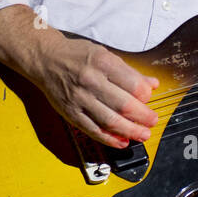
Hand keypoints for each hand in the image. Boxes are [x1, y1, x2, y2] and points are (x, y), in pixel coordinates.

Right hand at [32, 35, 160, 148]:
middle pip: (123, 105)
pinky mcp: (70, 112)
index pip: (132, 84)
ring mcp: (79, 99)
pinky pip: (93, 130)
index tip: (149, 99)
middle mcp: (91, 80)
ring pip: (110, 120)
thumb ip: (129, 71)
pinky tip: (122, 142)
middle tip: (152, 121)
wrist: (45, 59)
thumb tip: (152, 84)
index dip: (145, 96)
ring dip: (130, 131)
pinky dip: (109, 139)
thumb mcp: (105, 54)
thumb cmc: (77, 55)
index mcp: (102, 63)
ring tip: (143, 135)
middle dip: (143, 116)